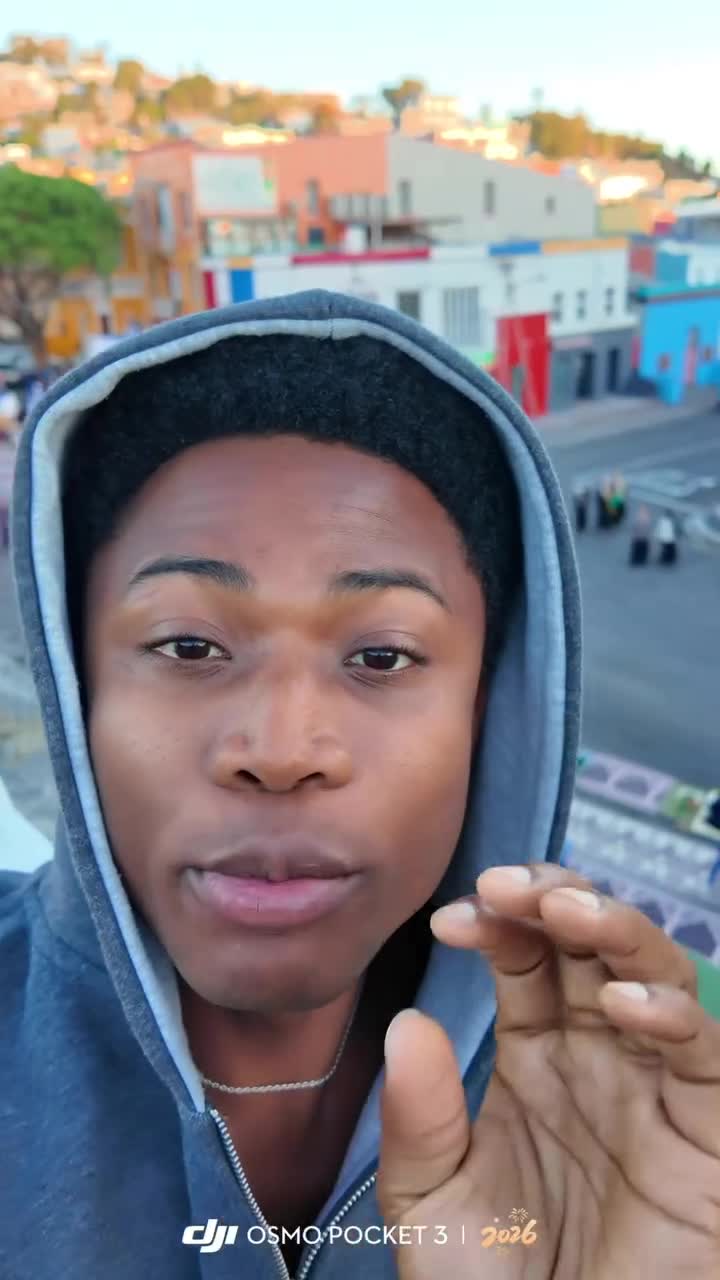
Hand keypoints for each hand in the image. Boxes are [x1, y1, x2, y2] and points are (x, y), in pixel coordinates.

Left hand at [377, 863, 719, 1278]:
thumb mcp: (431, 1201)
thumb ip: (417, 1118)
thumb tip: (406, 1021)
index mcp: (537, 1054)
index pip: (526, 956)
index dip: (495, 922)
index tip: (449, 921)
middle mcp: (598, 1054)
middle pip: (592, 943)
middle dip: (555, 897)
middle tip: (508, 886)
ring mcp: (653, 1087)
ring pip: (656, 974)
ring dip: (616, 928)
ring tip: (565, 913)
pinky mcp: (705, 1133)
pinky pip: (705, 1054)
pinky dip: (672, 1013)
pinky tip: (620, 1003)